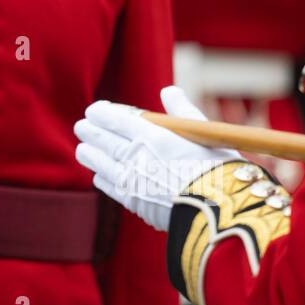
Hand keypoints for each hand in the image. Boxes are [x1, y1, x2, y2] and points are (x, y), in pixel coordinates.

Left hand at [73, 86, 242, 231]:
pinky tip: (100, 174)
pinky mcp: (134, 202)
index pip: (114, 118)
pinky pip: (108, 185)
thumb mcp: (204, 133)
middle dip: (89, 131)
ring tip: (83, 148)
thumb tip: (168, 91)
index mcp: (153, 134)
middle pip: (102, 139)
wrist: (223, 213)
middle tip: (82, 126)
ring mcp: (133, 180)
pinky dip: (102, 177)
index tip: (95, 110)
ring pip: (99, 162)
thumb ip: (181, 110)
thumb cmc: (219, 168)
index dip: (101, 113)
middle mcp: (137, 156)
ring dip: (89, 153)